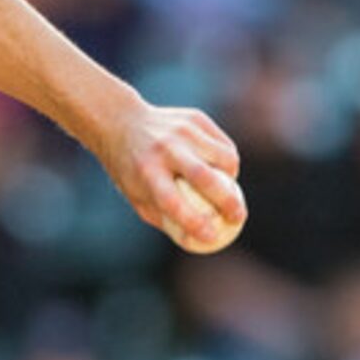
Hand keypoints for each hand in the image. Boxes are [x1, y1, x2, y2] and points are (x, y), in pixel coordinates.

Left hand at [96, 102, 246, 253]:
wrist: (121, 122)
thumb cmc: (131, 168)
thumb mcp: (136, 195)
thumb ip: (164, 217)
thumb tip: (195, 241)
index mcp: (146, 172)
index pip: (173, 202)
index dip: (194, 223)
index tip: (213, 237)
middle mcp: (165, 150)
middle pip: (205, 177)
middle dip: (228, 202)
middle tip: (238, 218)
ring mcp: (182, 131)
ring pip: (223, 158)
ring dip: (232, 179)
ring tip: (228, 190)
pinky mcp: (195, 119)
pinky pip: (222, 144)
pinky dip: (227, 161)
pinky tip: (222, 169)